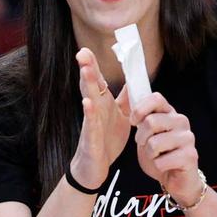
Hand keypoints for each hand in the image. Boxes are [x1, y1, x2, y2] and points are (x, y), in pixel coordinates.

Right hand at [71, 48, 129, 187]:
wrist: (95, 168)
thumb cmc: (105, 141)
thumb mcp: (121, 117)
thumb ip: (126, 100)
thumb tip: (135, 82)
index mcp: (102, 104)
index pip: (98, 81)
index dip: (94, 65)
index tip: (87, 48)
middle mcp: (95, 110)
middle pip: (91, 86)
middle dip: (87, 68)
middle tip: (81, 51)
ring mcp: (90, 124)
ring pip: (89, 100)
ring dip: (86, 84)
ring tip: (85, 69)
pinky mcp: (90, 139)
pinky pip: (90, 125)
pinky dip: (89, 113)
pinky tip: (87, 102)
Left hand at [130, 93, 199, 204]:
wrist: (174, 179)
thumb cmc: (158, 154)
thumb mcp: (144, 131)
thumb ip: (138, 113)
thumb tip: (127, 89)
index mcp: (169, 113)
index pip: (156, 98)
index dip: (140, 109)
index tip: (133, 121)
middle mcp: (181, 121)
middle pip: (151, 122)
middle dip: (141, 137)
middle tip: (146, 145)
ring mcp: (187, 138)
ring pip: (154, 143)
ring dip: (149, 154)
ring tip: (157, 156)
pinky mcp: (190, 156)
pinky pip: (161, 161)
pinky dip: (158, 166)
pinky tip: (165, 165)